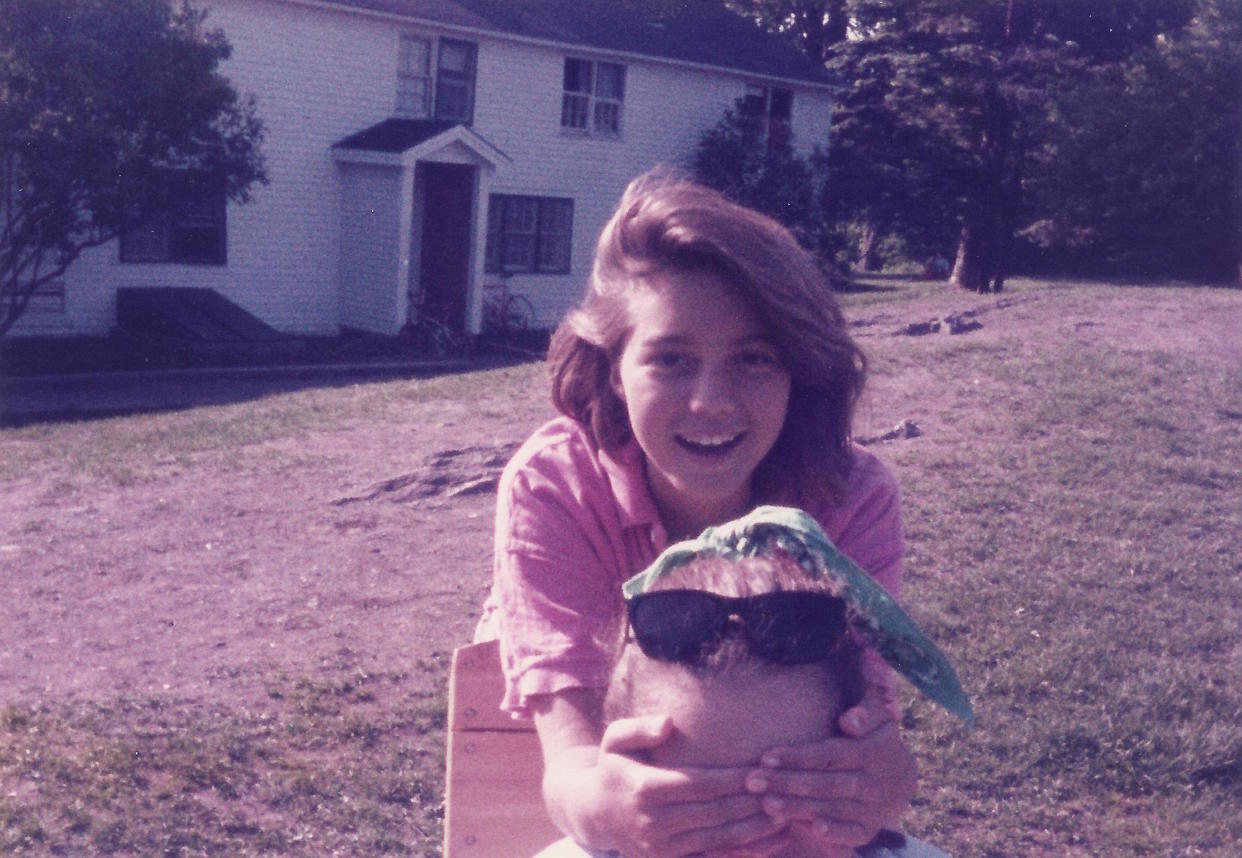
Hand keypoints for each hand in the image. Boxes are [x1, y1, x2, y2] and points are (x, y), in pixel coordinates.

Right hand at [544, 714, 789, 857]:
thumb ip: (640, 728)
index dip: (733, 780)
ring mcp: (661, 848)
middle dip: (750, 803)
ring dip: (753, 828)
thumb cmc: (613, 767)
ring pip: (717, 840)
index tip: (761, 770)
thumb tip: (668, 723)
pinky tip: (766, 839)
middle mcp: (653, 823)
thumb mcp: (615, 739)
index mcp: (644, 789)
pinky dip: (740, 850)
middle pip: (714, 814)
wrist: (593, 815)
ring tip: (783, 814)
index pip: (700, 784)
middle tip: (782, 790)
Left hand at [745, 687, 915, 848]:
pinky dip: (832, 834)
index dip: (798, 757)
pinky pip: (851, 834)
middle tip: (753, 781)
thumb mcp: (879, 721)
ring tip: (766, 803)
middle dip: (788, 783)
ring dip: (799, 808)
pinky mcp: (869, 829)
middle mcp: (872, 782)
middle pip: (826, 783)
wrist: (904, 778)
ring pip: (832, 809)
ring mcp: (873, 809)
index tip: (766, 757)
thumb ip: (865, 715)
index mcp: (872, 752)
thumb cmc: (877, 740)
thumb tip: (849, 721)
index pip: (830, 755)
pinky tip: (808, 829)